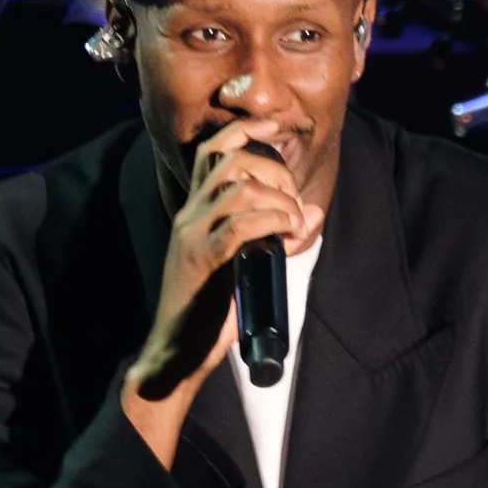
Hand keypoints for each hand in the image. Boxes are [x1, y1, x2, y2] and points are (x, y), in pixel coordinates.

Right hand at [127, 124, 322, 407]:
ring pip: (240, 188)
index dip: (245, 131)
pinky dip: (272, 221)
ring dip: (278, 199)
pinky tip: (286, 233)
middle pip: (232, 161)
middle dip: (274, 171)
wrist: (174, 356)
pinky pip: (242, 224)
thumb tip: (312, 214)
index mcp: (192, 215)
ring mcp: (193, 237)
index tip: (277, 131)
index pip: (212, 153)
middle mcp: (189, 217)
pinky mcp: (204, 260)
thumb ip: (270, 238)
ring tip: (292, 223)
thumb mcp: (236, 267)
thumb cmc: (205, 317)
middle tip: (293, 201)